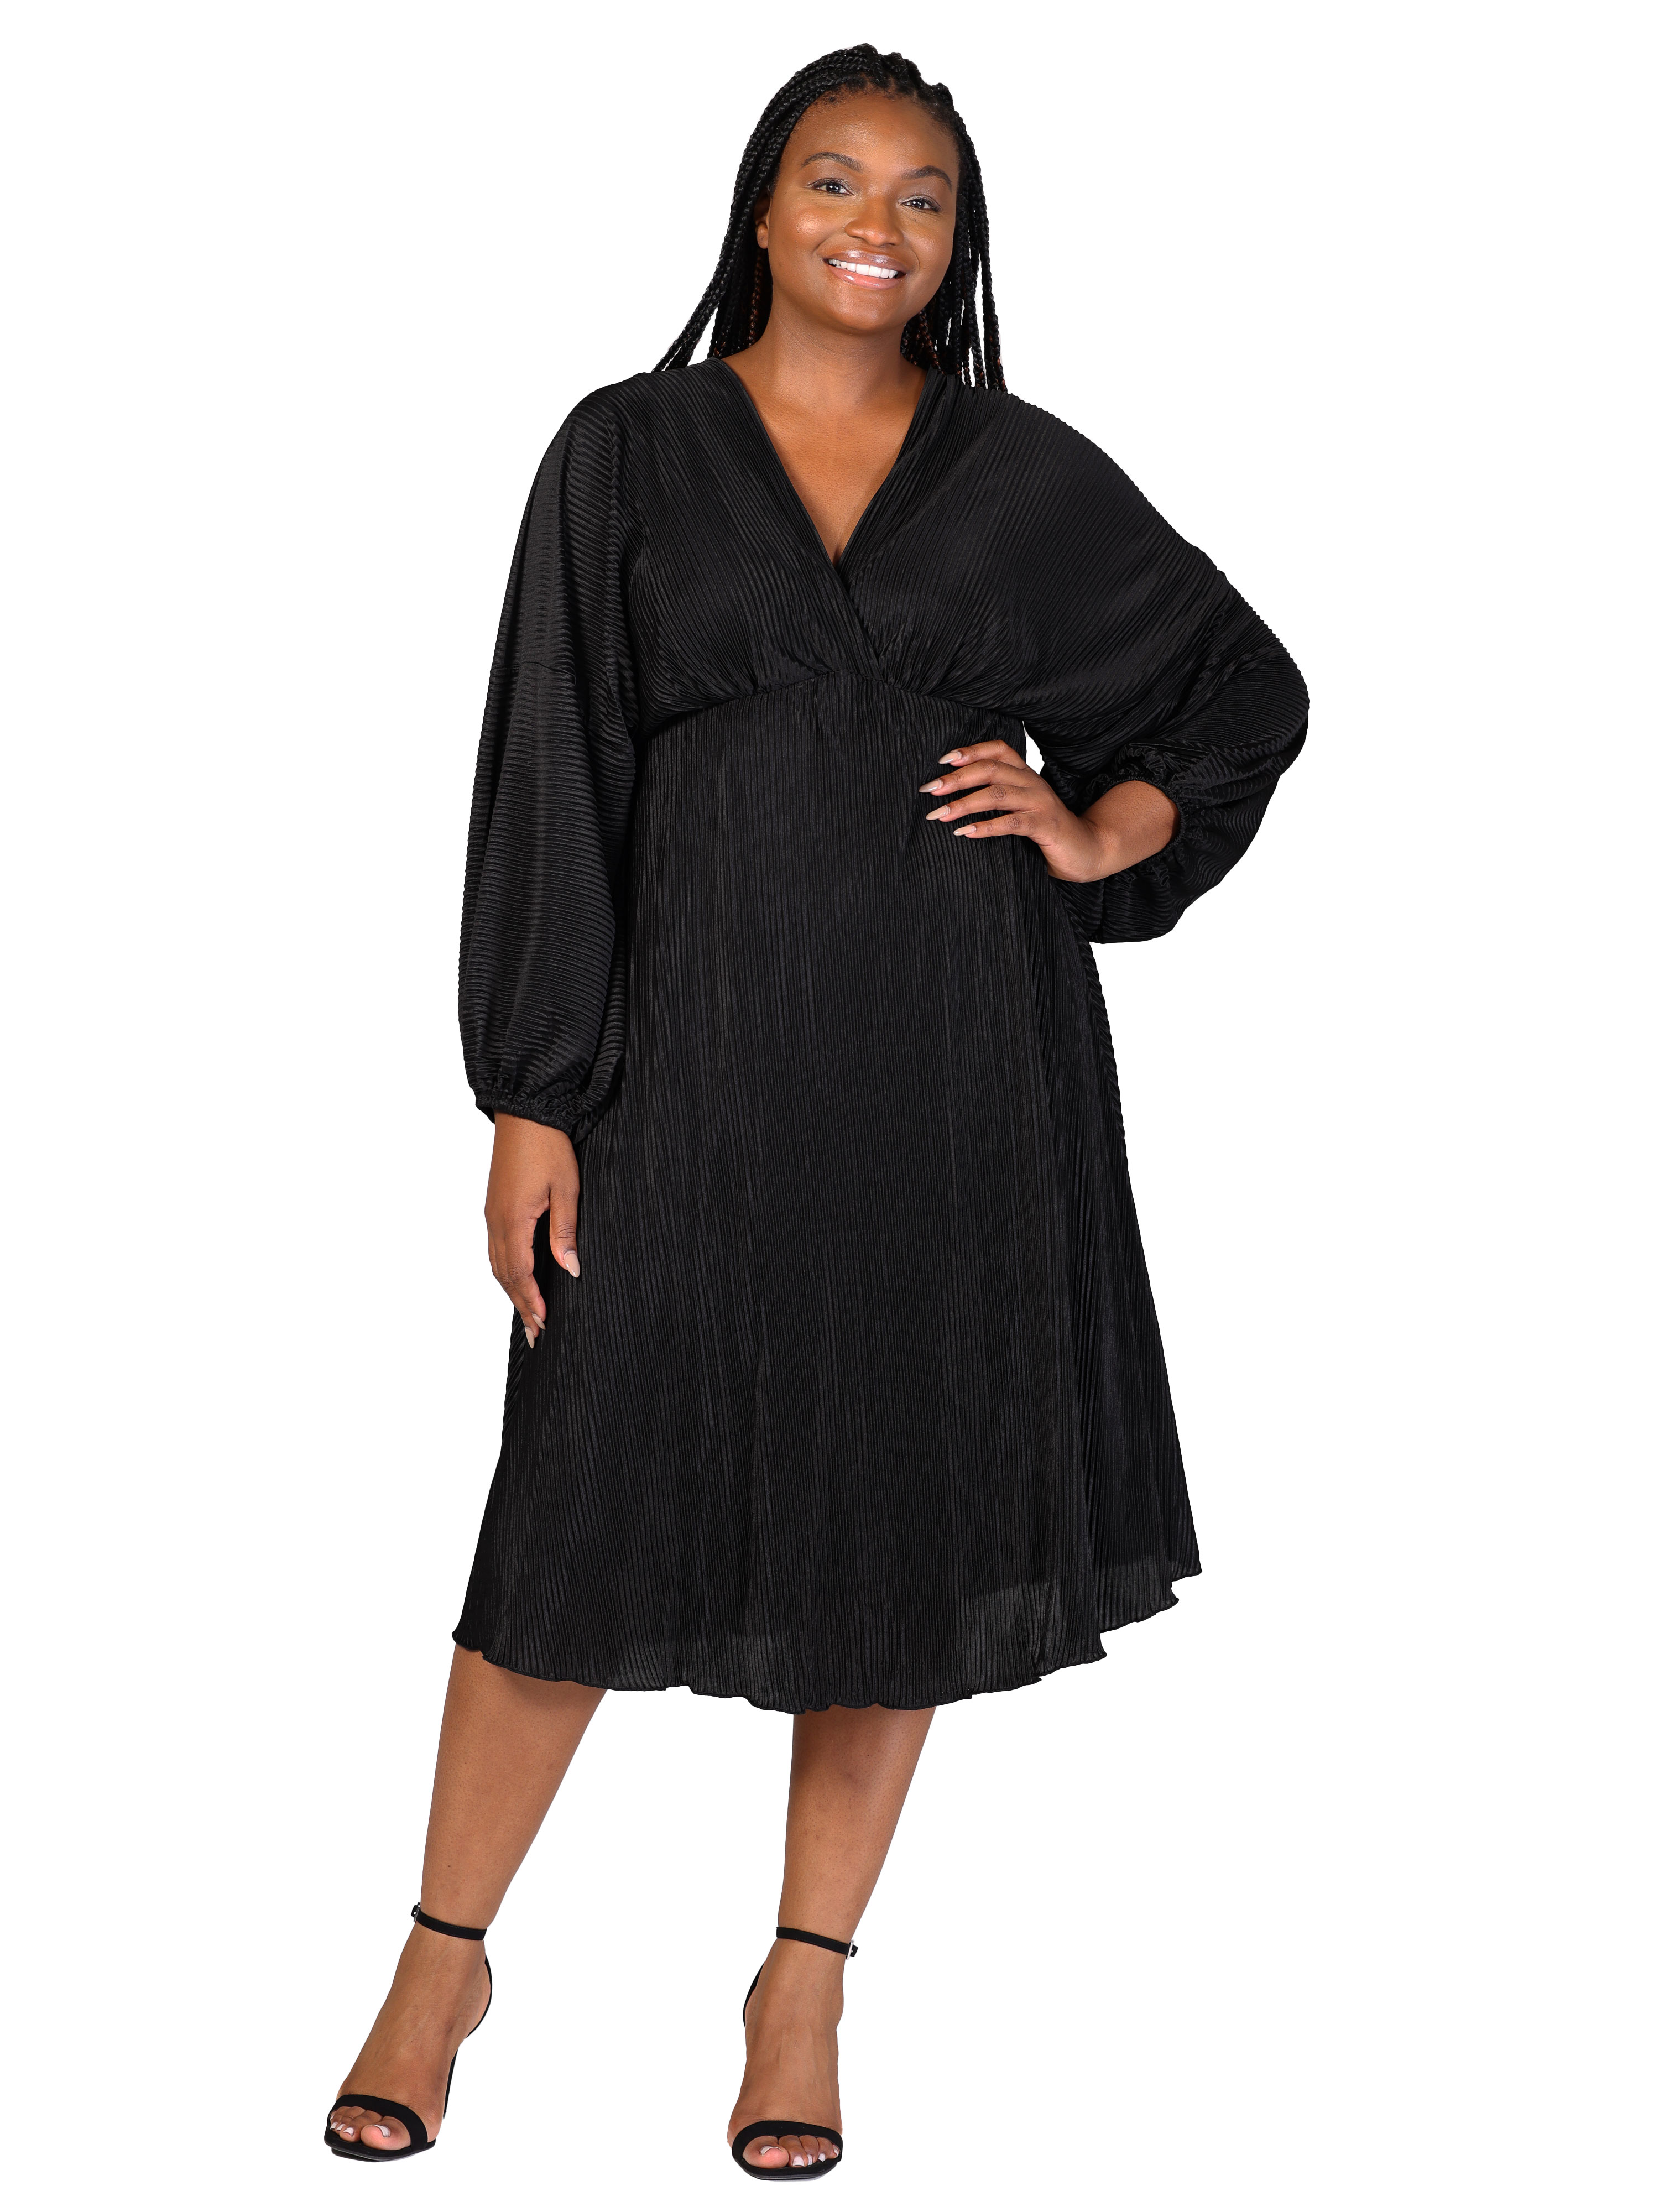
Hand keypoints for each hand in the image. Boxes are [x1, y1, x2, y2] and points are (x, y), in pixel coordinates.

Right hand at [485, 1114, 578, 1348]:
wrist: (524, 1112)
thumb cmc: (548, 1146)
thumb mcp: (566, 1189)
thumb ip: (565, 1232)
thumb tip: (570, 1270)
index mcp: (513, 1220)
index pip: (521, 1274)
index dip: (532, 1302)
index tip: (544, 1324)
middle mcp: (496, 1222)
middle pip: (505, 1276)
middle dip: (521, 1305)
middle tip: (536, 1332)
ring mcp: (492, 1214)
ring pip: (497, 1264)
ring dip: (511, 1291)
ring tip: (527, 1314)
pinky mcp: (494, 1206)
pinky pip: (496, 1248)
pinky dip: (506, 1271)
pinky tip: (516, 1279)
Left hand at [921, 743, 1175, 881]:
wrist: (1085, 850)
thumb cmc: (1045, 831)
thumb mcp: (1019, 808)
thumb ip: (996, 798)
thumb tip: (950, 800)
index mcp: (1025, 774)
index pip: (998, 749)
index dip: (970, 751)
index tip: (943, 760)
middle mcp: (1032, 782)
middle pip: (991, 769)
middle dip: (957, 779)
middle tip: (930, 789)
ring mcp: (1040, 803)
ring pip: (997, 794)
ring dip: (964, 803)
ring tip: (939, 814)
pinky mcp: (1046, 825)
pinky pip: (1012, 823)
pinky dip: (986, 827)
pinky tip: (965, 832)